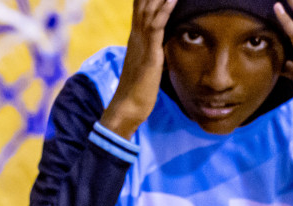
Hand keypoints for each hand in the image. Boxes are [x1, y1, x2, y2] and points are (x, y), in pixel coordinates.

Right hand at [101, 0, 178, 137]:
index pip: (141, 6)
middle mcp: (136, 35)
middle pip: (143, 2)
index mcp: (136, 37)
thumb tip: (166, 43)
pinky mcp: (148, 53)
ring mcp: (141, 43)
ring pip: (150, 8)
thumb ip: (155, 49)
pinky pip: (157, 25)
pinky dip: (165, 9)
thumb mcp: (149, 64)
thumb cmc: (138, 90)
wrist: (126, 109)